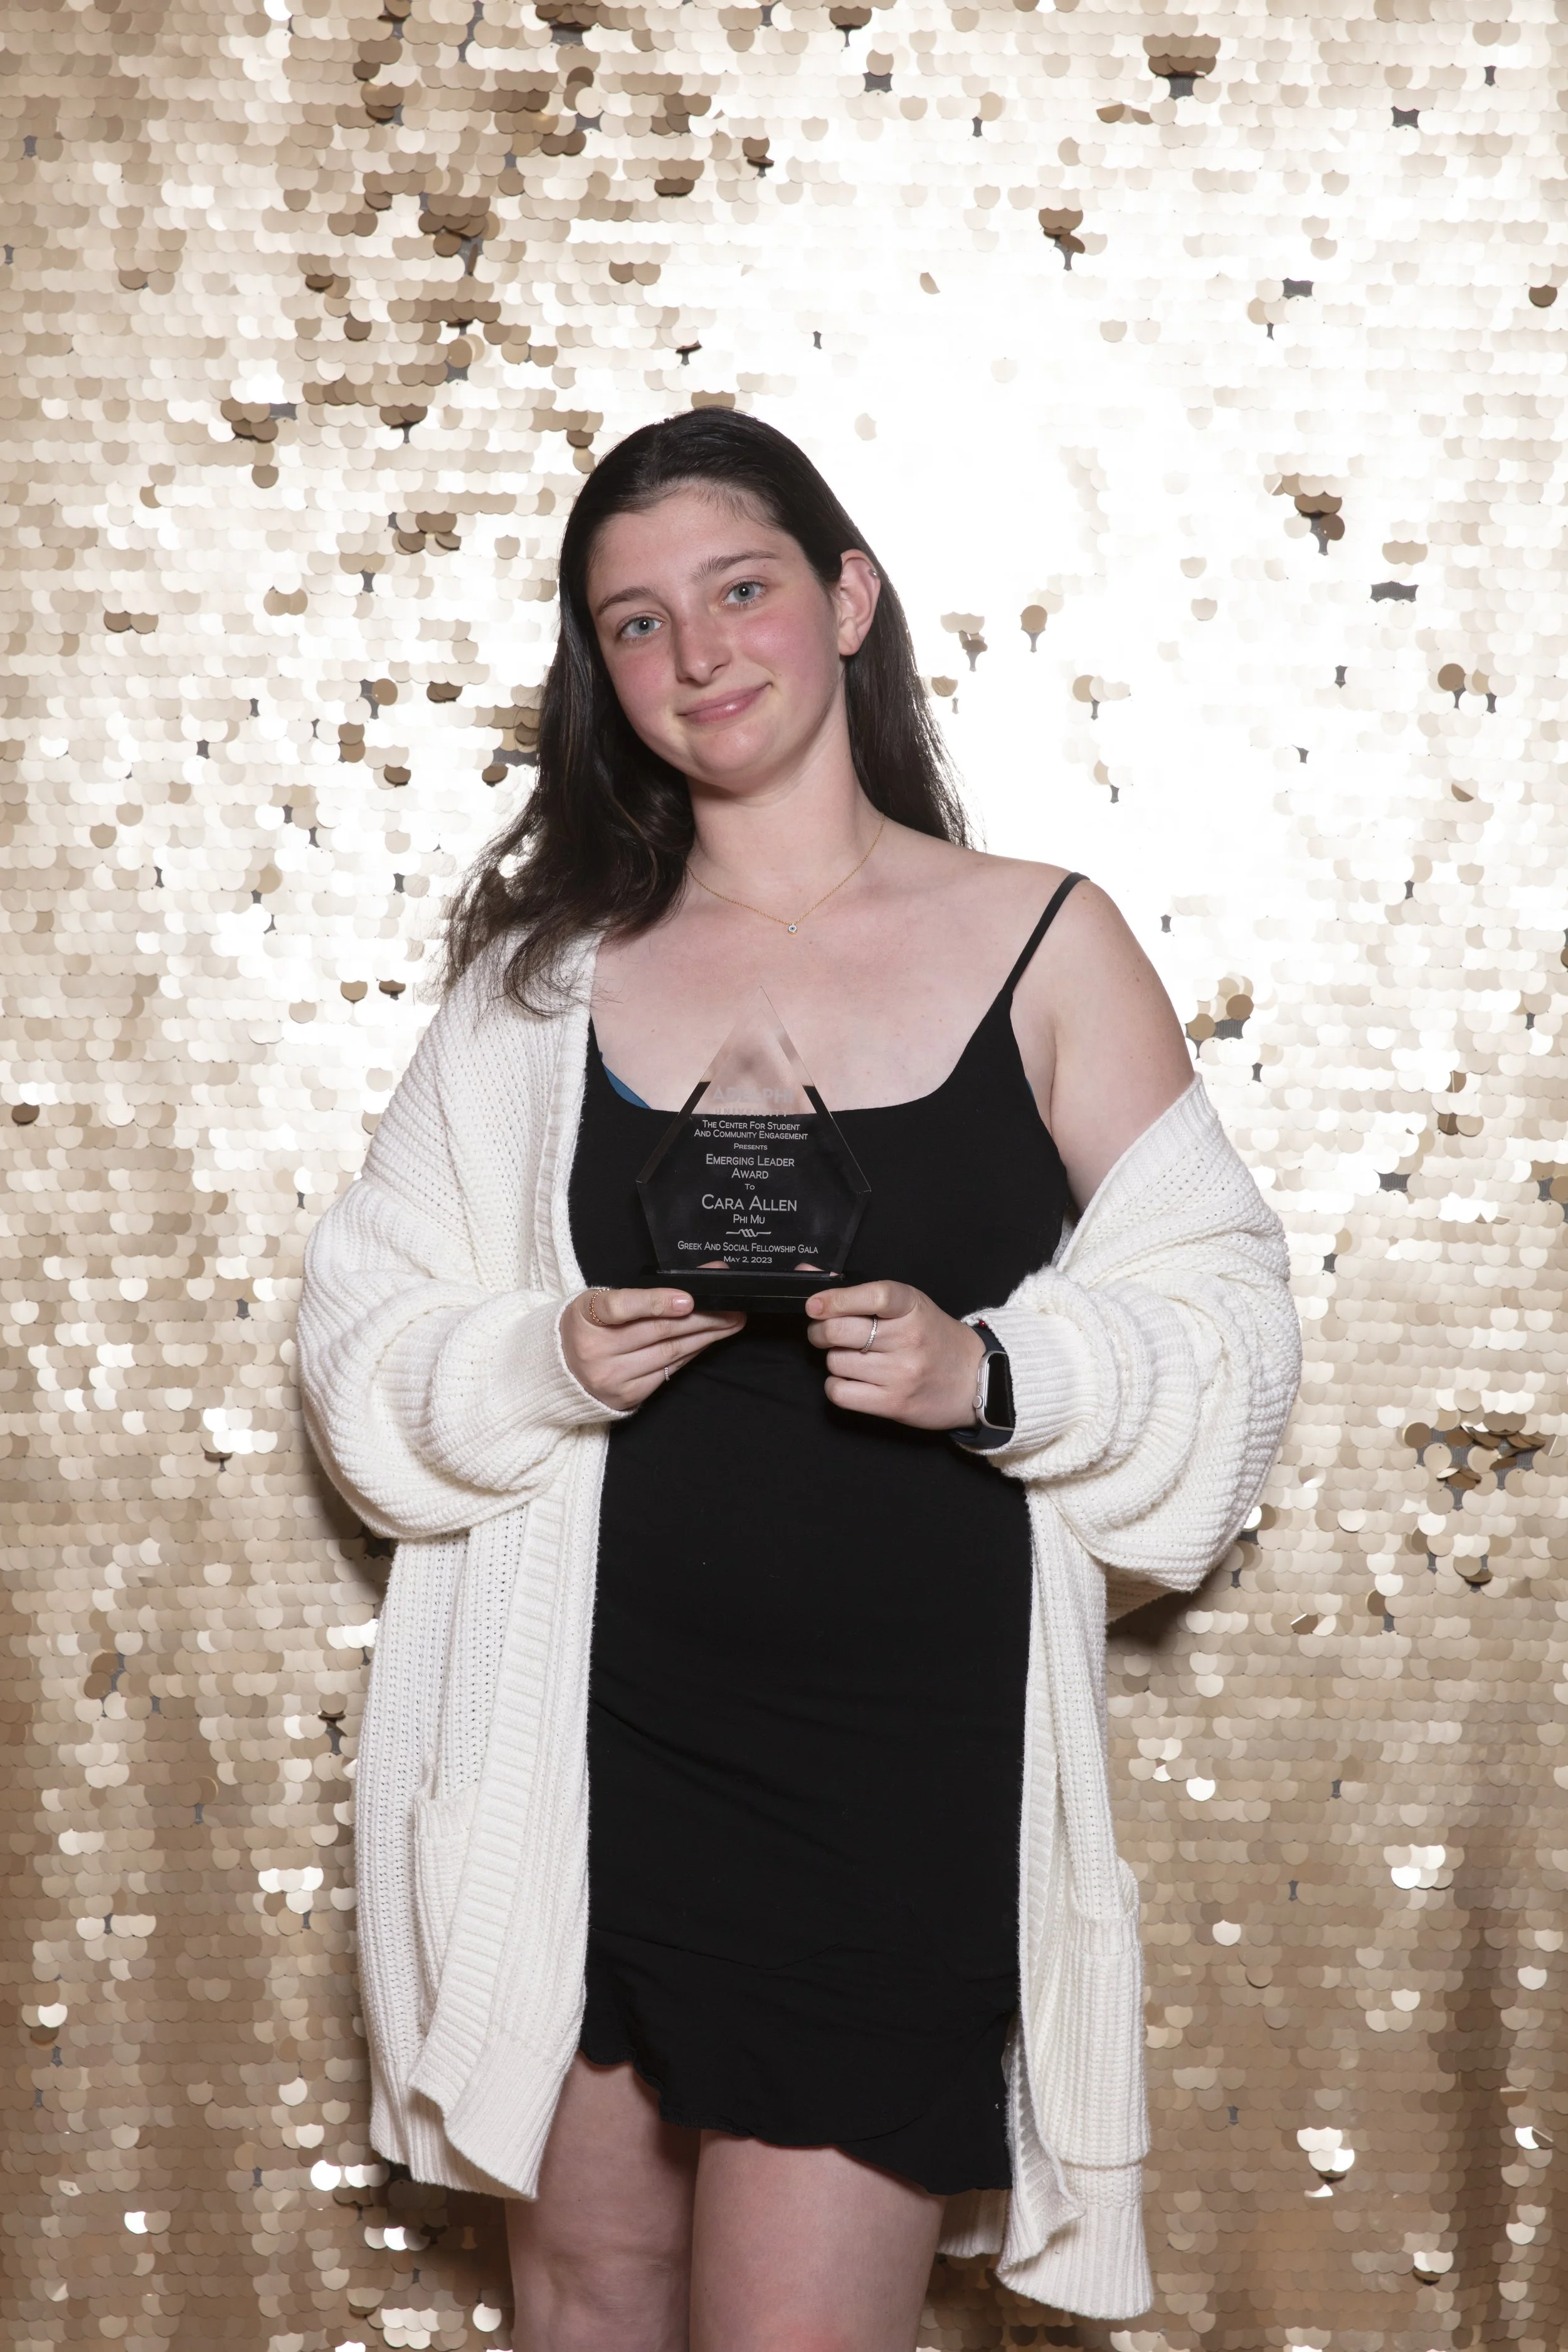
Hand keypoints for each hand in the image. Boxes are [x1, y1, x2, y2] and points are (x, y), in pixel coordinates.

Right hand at [562, 1286, 743, 1411]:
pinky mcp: (626, 1396)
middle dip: (701, 1318)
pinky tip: (706, 1342)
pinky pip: (667, 1372)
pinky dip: (690, 1354)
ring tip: (730, 1323)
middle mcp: (595, 1351)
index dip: (656, 1302)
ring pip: (669, 1353)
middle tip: (731, 1307)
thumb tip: (694, 1283)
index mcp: (585, 1317)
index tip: (688, 1299)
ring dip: (705, 1337)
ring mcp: (611, 1377)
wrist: (559, 1369)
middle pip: (658, 1332)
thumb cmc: (588, 1327)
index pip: (620, 1308)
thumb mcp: (599, 1302)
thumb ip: (641, 1295)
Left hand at [804, 1279, 984, 1430]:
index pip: (873, 1296)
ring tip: (852, 1356)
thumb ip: (859, 1291)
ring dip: (834, 1358)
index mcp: (912, 1307)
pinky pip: (840, 1392)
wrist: (974, 1380)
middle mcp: (908, 1339)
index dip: (836, 1299)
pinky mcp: (894, 1403)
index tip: (814, 1304)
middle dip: (820, 1331)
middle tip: (825, 1332)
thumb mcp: (908, 1305)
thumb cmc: (933, 1337)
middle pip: (840, 1331)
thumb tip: (805, 1272)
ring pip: (836, 1361)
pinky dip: (836, 1385)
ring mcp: (902, 1373)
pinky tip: (851, 1379)